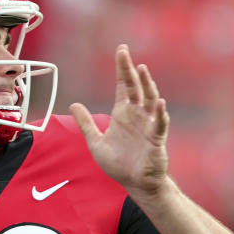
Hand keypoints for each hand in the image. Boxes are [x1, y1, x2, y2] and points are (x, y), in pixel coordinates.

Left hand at [70, 45, 168, 196]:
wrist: (134, 183)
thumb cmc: (118, 163)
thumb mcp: (96, 142)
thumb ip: (86, 123)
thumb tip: (73, 104)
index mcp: (123, 113)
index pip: (123, 85)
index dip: (122, 68)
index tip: (121, 50)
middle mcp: (137, 115)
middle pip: (135, 87)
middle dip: (130, 69)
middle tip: (124, 52)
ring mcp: (148, 125)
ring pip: (150, 100)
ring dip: (147, 85)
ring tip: (141, 70)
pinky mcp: (156, 139)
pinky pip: (160, 123)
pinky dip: (160, 113)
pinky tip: (159, 102)